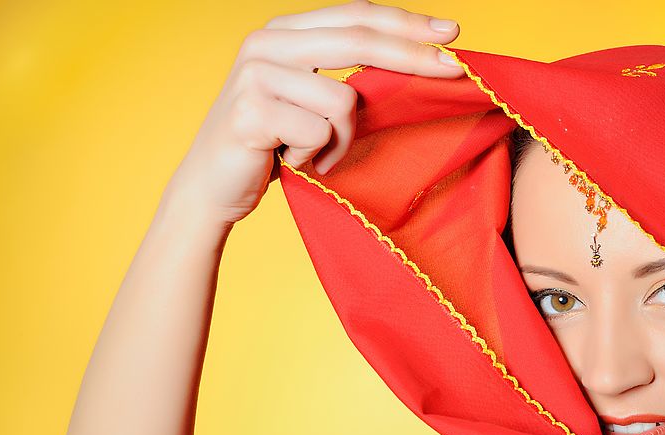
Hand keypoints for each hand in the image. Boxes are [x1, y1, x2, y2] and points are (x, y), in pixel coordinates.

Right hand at [160, 0, 463, 227]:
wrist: (211, 187)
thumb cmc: (270, 146)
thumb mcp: (307, 99)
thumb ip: (342, 74)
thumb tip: (414, 62)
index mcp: (283, 33)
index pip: (355, 15)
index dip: (405, 22)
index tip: (451, 31)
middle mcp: (266, 42)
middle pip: (358, 39)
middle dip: (413, 55)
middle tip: (453, 69)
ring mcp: (256, 74)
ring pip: (343, 99)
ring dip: (342, 140)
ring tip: (316, 155)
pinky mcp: (251, 112)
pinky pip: (319, 133)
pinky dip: (316, 157)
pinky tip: (291, 161)